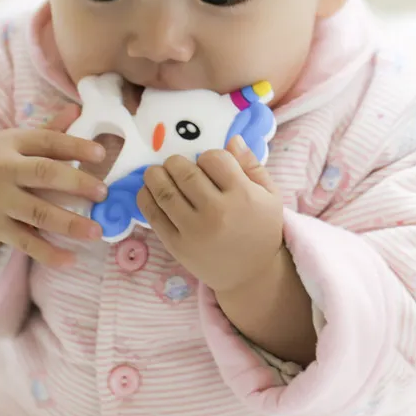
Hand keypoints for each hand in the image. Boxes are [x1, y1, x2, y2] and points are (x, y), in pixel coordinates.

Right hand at [0, 105, 107, 266]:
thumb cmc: (1, 162)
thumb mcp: (17, 141)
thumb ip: (50, 129)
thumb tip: (78, 108)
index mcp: (13, 143)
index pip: (47, 141)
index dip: (75, 146)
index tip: (101, 153)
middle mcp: (5, 170)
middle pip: (43, 174)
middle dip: (76, 183)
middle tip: (103, 193)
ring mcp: (0, 202)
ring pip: (37, 213)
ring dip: (69, 223)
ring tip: (96, 231)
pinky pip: (26, 243)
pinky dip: (48, 253)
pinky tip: (71, 259)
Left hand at [137, 136, 283, 292]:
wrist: (252, 276)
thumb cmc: (261, 229)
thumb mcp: (269, 196)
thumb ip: (251, 165)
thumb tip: (232, 139)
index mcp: (242, 195)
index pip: (213, 158)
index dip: (208, 157)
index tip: (208, 165)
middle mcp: (216, 212)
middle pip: (184, 171)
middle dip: (176, 162)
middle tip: (176, 165)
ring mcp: (194, 230)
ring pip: (164, 190)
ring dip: (155, 175)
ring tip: (157, 172)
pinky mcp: (177, 245)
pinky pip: (153, 215)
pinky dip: (145, 197)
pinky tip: (149, 190)